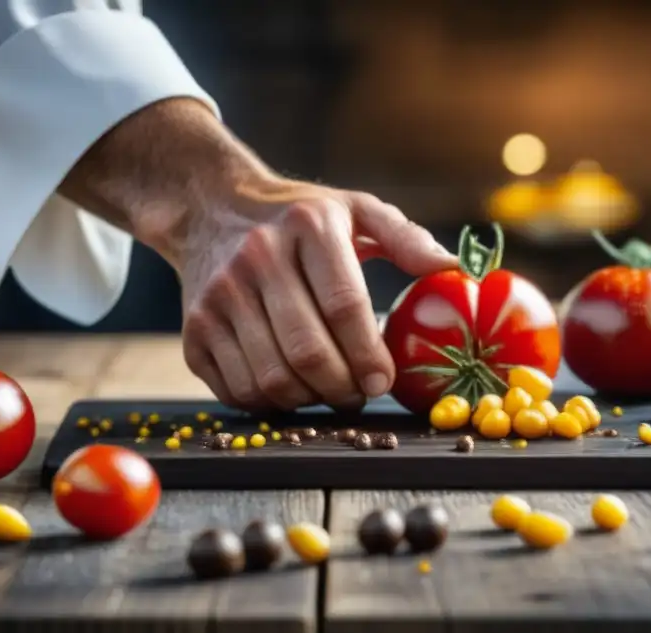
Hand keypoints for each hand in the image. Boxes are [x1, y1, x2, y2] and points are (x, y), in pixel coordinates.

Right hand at [56, 97, 454, 409]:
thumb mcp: (356, 210)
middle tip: (361, 394)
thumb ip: (408, 238)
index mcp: (307, 227)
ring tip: (330, 391)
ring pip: (272, 379)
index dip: (369, 354)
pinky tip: (292, 387)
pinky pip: (238, 390)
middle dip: (344, 388)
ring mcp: (218, 297)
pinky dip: (271, 403)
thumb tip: (456, 269)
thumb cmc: (298, 217)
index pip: (344, 305)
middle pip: (307, 352)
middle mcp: (257, 259)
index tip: (384, 380)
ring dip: (310, 401)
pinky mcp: (194, 330)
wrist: (211, 210)